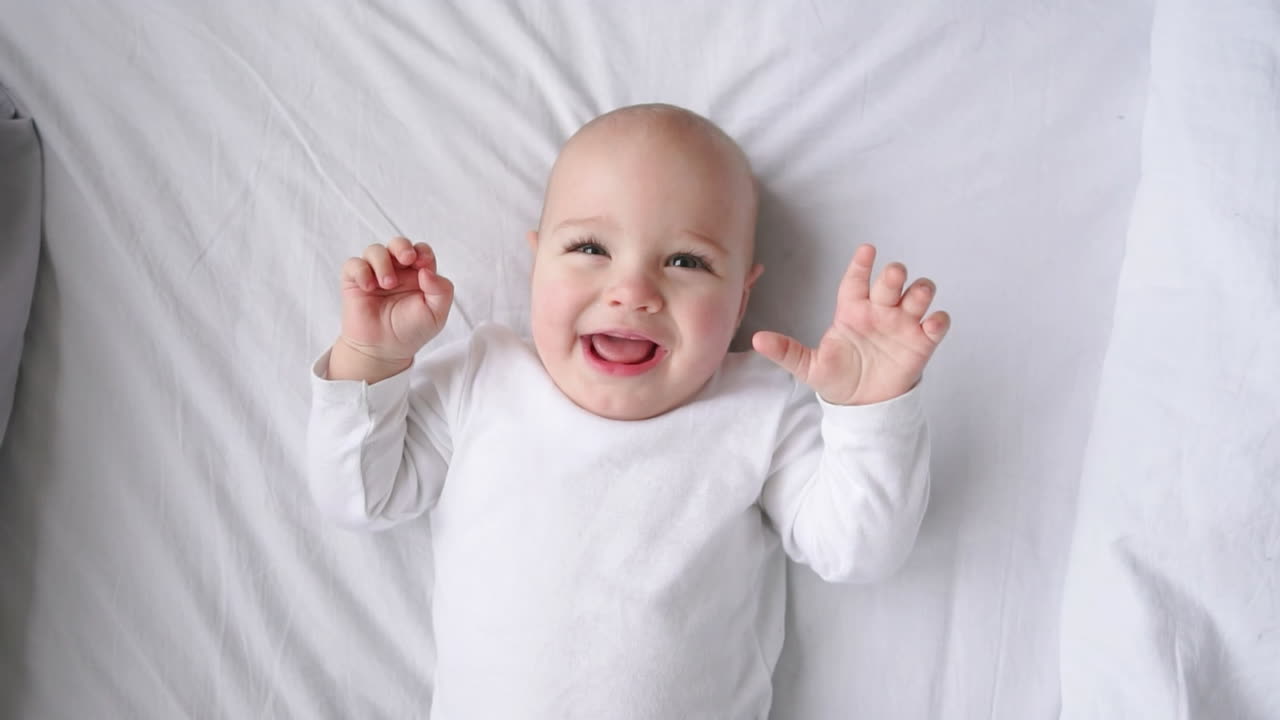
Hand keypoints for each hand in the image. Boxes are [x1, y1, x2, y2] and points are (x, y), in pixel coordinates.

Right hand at [338, 236, 454, 365]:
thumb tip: (427, 271)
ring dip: (382, 262)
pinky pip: (353, 264)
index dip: (423, 252)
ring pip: (375, 250)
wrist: (384, 349)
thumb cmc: (411, 330)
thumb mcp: (436, 314)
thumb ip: (441, 290)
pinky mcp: (355, 281)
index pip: (421, 251)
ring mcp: (375, 274)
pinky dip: (361, 271)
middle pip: (398, 243)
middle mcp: (397, 271)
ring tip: (387, 284)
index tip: (423, 265)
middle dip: (402, 246)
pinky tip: (369, 287)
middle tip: (407, 259)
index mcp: (418, 274)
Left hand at [753, 244, 949, 404]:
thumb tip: (756, 340)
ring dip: (920, 291)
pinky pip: (937, 324)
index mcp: (852, 310)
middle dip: (893, 275)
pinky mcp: (921, 343)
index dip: (862, 264)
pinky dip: (938, 320)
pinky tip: (932, 324)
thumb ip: (786, 351)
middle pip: (891, 281)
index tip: (867, 250)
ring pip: (919, 294)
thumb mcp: (808, 367)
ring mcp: (902, 325)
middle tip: (892, 278)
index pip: (856, 279)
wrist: (861, 406)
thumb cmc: (836, 378)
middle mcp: (879, 311)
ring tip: (915, 298)